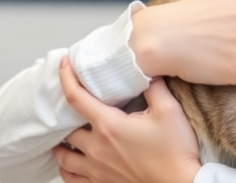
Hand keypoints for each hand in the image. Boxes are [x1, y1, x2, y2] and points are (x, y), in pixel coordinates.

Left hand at [53, 58, 201, 182]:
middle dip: (66, 115)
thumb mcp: (169, 111)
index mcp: (109, 126)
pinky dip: (66, 168)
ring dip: (61, 144)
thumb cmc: (175, 150)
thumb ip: (154, 87)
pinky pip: (72, 178)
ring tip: (65, 135)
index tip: (64, 65)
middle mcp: (97, 148)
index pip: (76, 98)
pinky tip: (70, 162)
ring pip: (64, 156)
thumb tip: (146, 70)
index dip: (66, 78)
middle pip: (66, 129)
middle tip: (73, 104)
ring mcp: (97, 169)